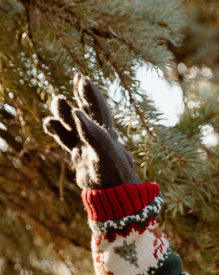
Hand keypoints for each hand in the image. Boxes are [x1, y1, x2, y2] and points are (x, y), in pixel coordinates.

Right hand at [43, 74, 137, 189]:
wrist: (113, 195)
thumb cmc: (113, 173)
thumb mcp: (104, 151)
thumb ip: (92, 132)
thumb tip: (77, 112)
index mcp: (107, 133)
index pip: (99, 109)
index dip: (91, 94)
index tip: (83, 78)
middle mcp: (98, 137)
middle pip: (88, 112)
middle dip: (82, 96)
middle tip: (76, 78)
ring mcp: (88, 146)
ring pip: (74, 125)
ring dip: (65, 112)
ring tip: (57, 100)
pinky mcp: (80, 156)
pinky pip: (66, 140)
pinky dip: (57, 131)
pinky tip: (48, 122)